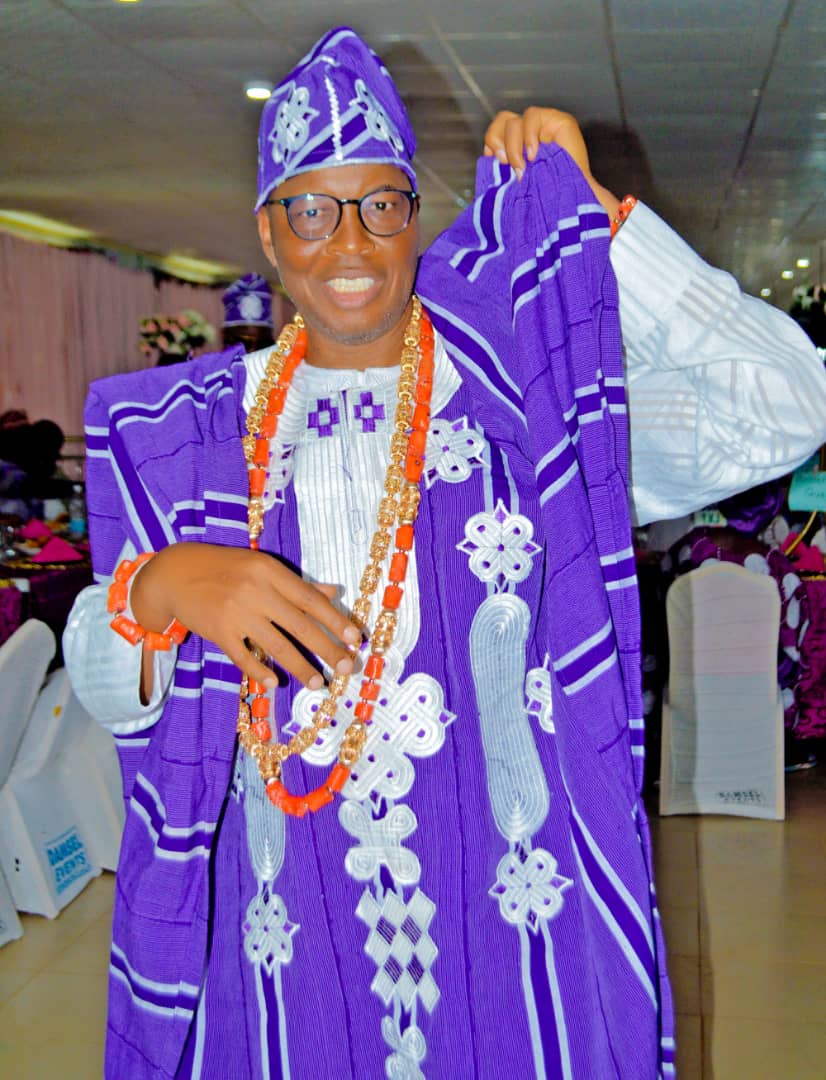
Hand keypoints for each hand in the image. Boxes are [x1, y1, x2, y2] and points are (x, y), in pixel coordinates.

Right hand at [131, 542, 360, 690]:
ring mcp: (236, 613)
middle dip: (326, 649)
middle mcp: (256, 591)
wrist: (175, 573)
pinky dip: (260, 671)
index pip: (310, 599)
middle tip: (344, 667)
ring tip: (317, 682)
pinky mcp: (218, 632)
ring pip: (277, 645)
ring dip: (300, 667)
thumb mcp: (261, 567)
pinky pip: (244, 657)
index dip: (335, 620)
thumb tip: (333, 591)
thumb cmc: (224, 568)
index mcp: (270, 572)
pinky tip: (275, 682)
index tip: (354, 638)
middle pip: (300, 625)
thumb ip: (296, 583)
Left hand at [483, 107, 619, 216]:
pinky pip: (532, 116)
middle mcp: (529, 133)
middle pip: (501, 120)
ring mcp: (544, 126)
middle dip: (498, 142)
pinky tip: (534, 154)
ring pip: (514, 121)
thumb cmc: (544, 197)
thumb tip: (486, 155)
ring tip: (523, 167)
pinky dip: (528, 136)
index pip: (496, 131)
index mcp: (518, 145)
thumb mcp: (516, 182)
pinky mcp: (559, 120)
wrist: (570, 203)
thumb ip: (503, 167)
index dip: (491, 142)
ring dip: (513, 146)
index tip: (494, 163)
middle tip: (506, 165)